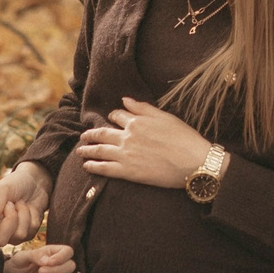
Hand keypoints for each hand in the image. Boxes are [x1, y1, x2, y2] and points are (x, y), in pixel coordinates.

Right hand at [0, 161, 51, 246]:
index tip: (4, 207)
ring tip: (20, 203)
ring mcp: (11, 235)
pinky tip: (29, 208)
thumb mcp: (2, 190)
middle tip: (11, 203)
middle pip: (0, 241)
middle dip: (10, 218)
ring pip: (19, 235)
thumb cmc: (14, 184)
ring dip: (23, 214)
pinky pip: (31, 232)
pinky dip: (32, 216)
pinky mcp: (26, 234)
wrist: (35, 182)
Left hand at [0, 243, 75, 272]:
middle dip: (57, 270)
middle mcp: (57, 266)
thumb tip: (48, 260)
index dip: (62, 257)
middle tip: (40, 272)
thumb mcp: (20, 258)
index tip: (49, 262)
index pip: (68, 251)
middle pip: (71, 266)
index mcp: (50, 254)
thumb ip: (35, 255)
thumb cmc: (13, 269)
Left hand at [73, 98, 211, 190]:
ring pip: (100, 150)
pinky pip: (105, 168)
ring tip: (80, 150)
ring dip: (87, 149)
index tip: (110, 120)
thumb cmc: (184, 138)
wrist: (193, 162)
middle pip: (103, 133)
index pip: (118, 116)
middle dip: (91, 134)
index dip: (112, 117)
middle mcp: (127, 137)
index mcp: (137, 122)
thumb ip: (143, 108)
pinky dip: (93, 166)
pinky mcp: (128, 172)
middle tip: (83, 136)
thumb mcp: (165, 117)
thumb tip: (125, 99)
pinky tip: (87, 166)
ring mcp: (126, 155)